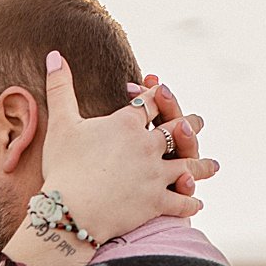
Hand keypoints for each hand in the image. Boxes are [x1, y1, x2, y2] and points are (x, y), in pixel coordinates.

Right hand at [39, 50, 217, 243]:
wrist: (69, 211)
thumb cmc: (63, 166)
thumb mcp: (61, 123)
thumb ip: (60, 87)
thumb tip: (53, 54)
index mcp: (127, 123)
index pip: (149, 104)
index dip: (156, 96)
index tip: (162, 91)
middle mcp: (147, 145)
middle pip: (175, 129)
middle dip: (189, 125)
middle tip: (197, 124)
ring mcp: (156, 174)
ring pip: (186, 165)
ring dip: (201, 166)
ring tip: (212, 166)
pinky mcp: (156, 202)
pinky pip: (180, 201)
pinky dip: (190, 202)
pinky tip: (197, 202)